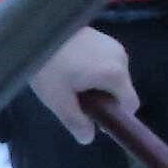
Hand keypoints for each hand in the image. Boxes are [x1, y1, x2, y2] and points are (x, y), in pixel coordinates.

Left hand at [25, 26, 133, 144]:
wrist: (37, 28)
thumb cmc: (47, 65)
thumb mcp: (58, 99)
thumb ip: (75, 121)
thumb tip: (88, 139)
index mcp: (115, 74)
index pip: (131, 104)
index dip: (116, 117)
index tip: (95, 119)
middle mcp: (121, 58)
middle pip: (120, 90)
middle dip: (102, 99)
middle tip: (73, 99)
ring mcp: (113, 45)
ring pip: (111, 76)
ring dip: (95, 84)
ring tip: (68, 81)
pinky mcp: (104, 37)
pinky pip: (105, 62)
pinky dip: (93, 70)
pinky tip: (70, 67)